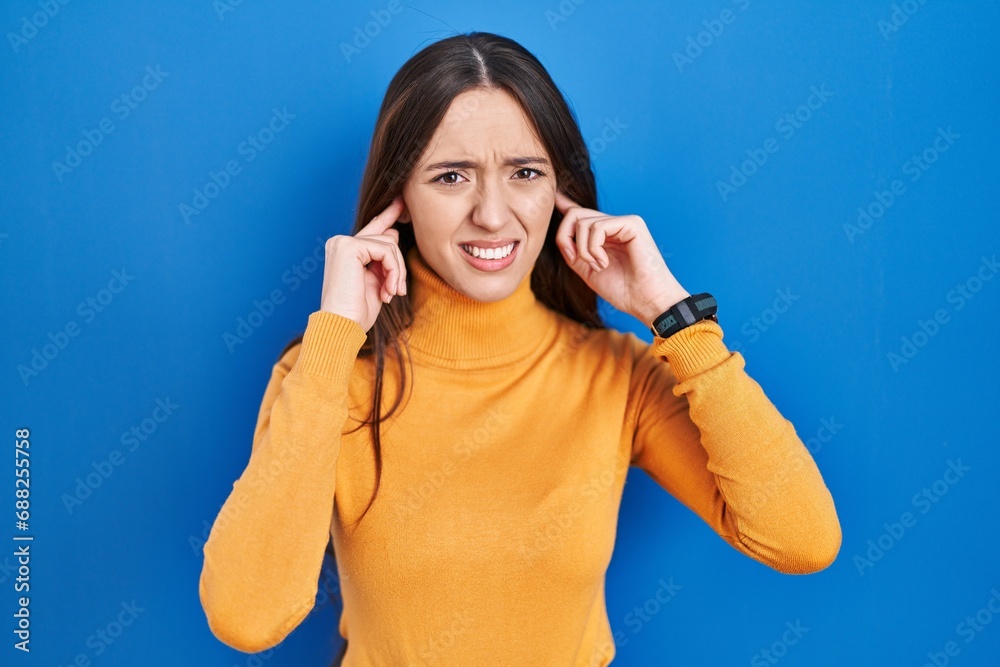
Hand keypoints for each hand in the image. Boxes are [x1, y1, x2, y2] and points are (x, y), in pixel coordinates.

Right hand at [319, 196, 407, 331]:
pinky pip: (387, 250)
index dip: (388, 215)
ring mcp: (343, 242)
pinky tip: (388, 290)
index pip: (372, 229)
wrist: (341, 326)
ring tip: (391, 293)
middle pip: (386, 239)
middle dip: (397, 266)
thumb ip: (382, 258)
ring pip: (389, 245)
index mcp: (344, 250)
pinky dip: (394, 271)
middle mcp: (340, 242)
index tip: (401, 202)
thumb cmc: (356, 312)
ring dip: (397, 272)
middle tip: (396, 291)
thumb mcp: (375, 281)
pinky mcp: (350, 246)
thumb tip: (392, 234)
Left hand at [553, 190, 689, 324]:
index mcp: (605, 235)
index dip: (566, 204)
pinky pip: (597, 227)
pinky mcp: (632, 223)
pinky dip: (594, 249)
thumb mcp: (587, 269)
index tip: (555, 196)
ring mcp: (623, 222)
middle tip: (574, 259)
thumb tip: (560, 232)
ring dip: (583, 250)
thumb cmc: (622, 289)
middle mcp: (614, 225)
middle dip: (565, 237)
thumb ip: (573, 250)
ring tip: (599, 266)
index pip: (582, 214)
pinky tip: (605, 263)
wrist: (645, 300)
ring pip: (583, 222)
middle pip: (575, 214)